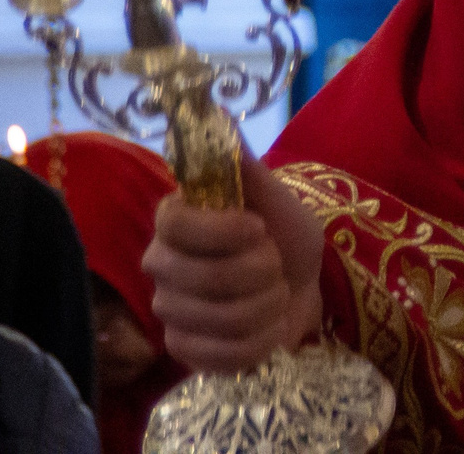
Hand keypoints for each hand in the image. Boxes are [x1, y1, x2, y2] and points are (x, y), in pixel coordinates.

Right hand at [142, 147, 325, 372]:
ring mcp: (169, 311)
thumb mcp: (272, 193)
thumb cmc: (282, 232)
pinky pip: (219, 357)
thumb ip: (240, 159)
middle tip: (274, 263)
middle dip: (259, 273)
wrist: (303, 283)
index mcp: (173, 219)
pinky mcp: (184, 351)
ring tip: (274, 294)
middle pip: (202, 280)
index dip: (221, 232)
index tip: (259, 228)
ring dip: (266, 307)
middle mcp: (160, 264)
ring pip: (218, 320)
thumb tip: (212, 106)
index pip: (174, 225)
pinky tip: (265, 329)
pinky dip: (257, 344)